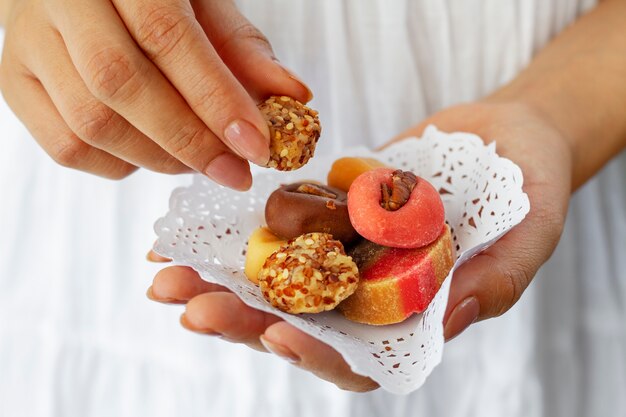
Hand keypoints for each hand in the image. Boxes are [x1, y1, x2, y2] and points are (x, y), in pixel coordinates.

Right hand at [0, 0, 310, 187]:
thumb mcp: (199, 1)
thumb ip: (240, 47)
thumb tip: (291, 97)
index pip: (166, 36)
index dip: (215, 97)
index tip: (257, 144)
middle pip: (120, 85)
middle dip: (189, 141)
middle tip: (235, 171)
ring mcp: (25, 43)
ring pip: (90, 123)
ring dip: (158, 158)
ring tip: (198, 158)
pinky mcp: (13, 83)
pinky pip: (66, 146)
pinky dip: (120, 164)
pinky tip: (150, 153)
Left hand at [145, 99, 571, 390]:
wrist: (508, 136)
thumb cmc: (532, 191)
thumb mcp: (529, 237)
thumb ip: (493, 282)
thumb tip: (452, 317)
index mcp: (411, 319)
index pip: (359, 357)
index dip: (318, 355)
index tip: (278, 336)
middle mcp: (370, 295)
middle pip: (301, 322)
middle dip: (244, 319)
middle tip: (191, 306)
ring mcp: (346, 255)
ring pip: (277, 281)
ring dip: (223, 280)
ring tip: (168, 277)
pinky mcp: (330, 215)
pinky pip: (283, 227)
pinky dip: (241, 230)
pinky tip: (196, 227)